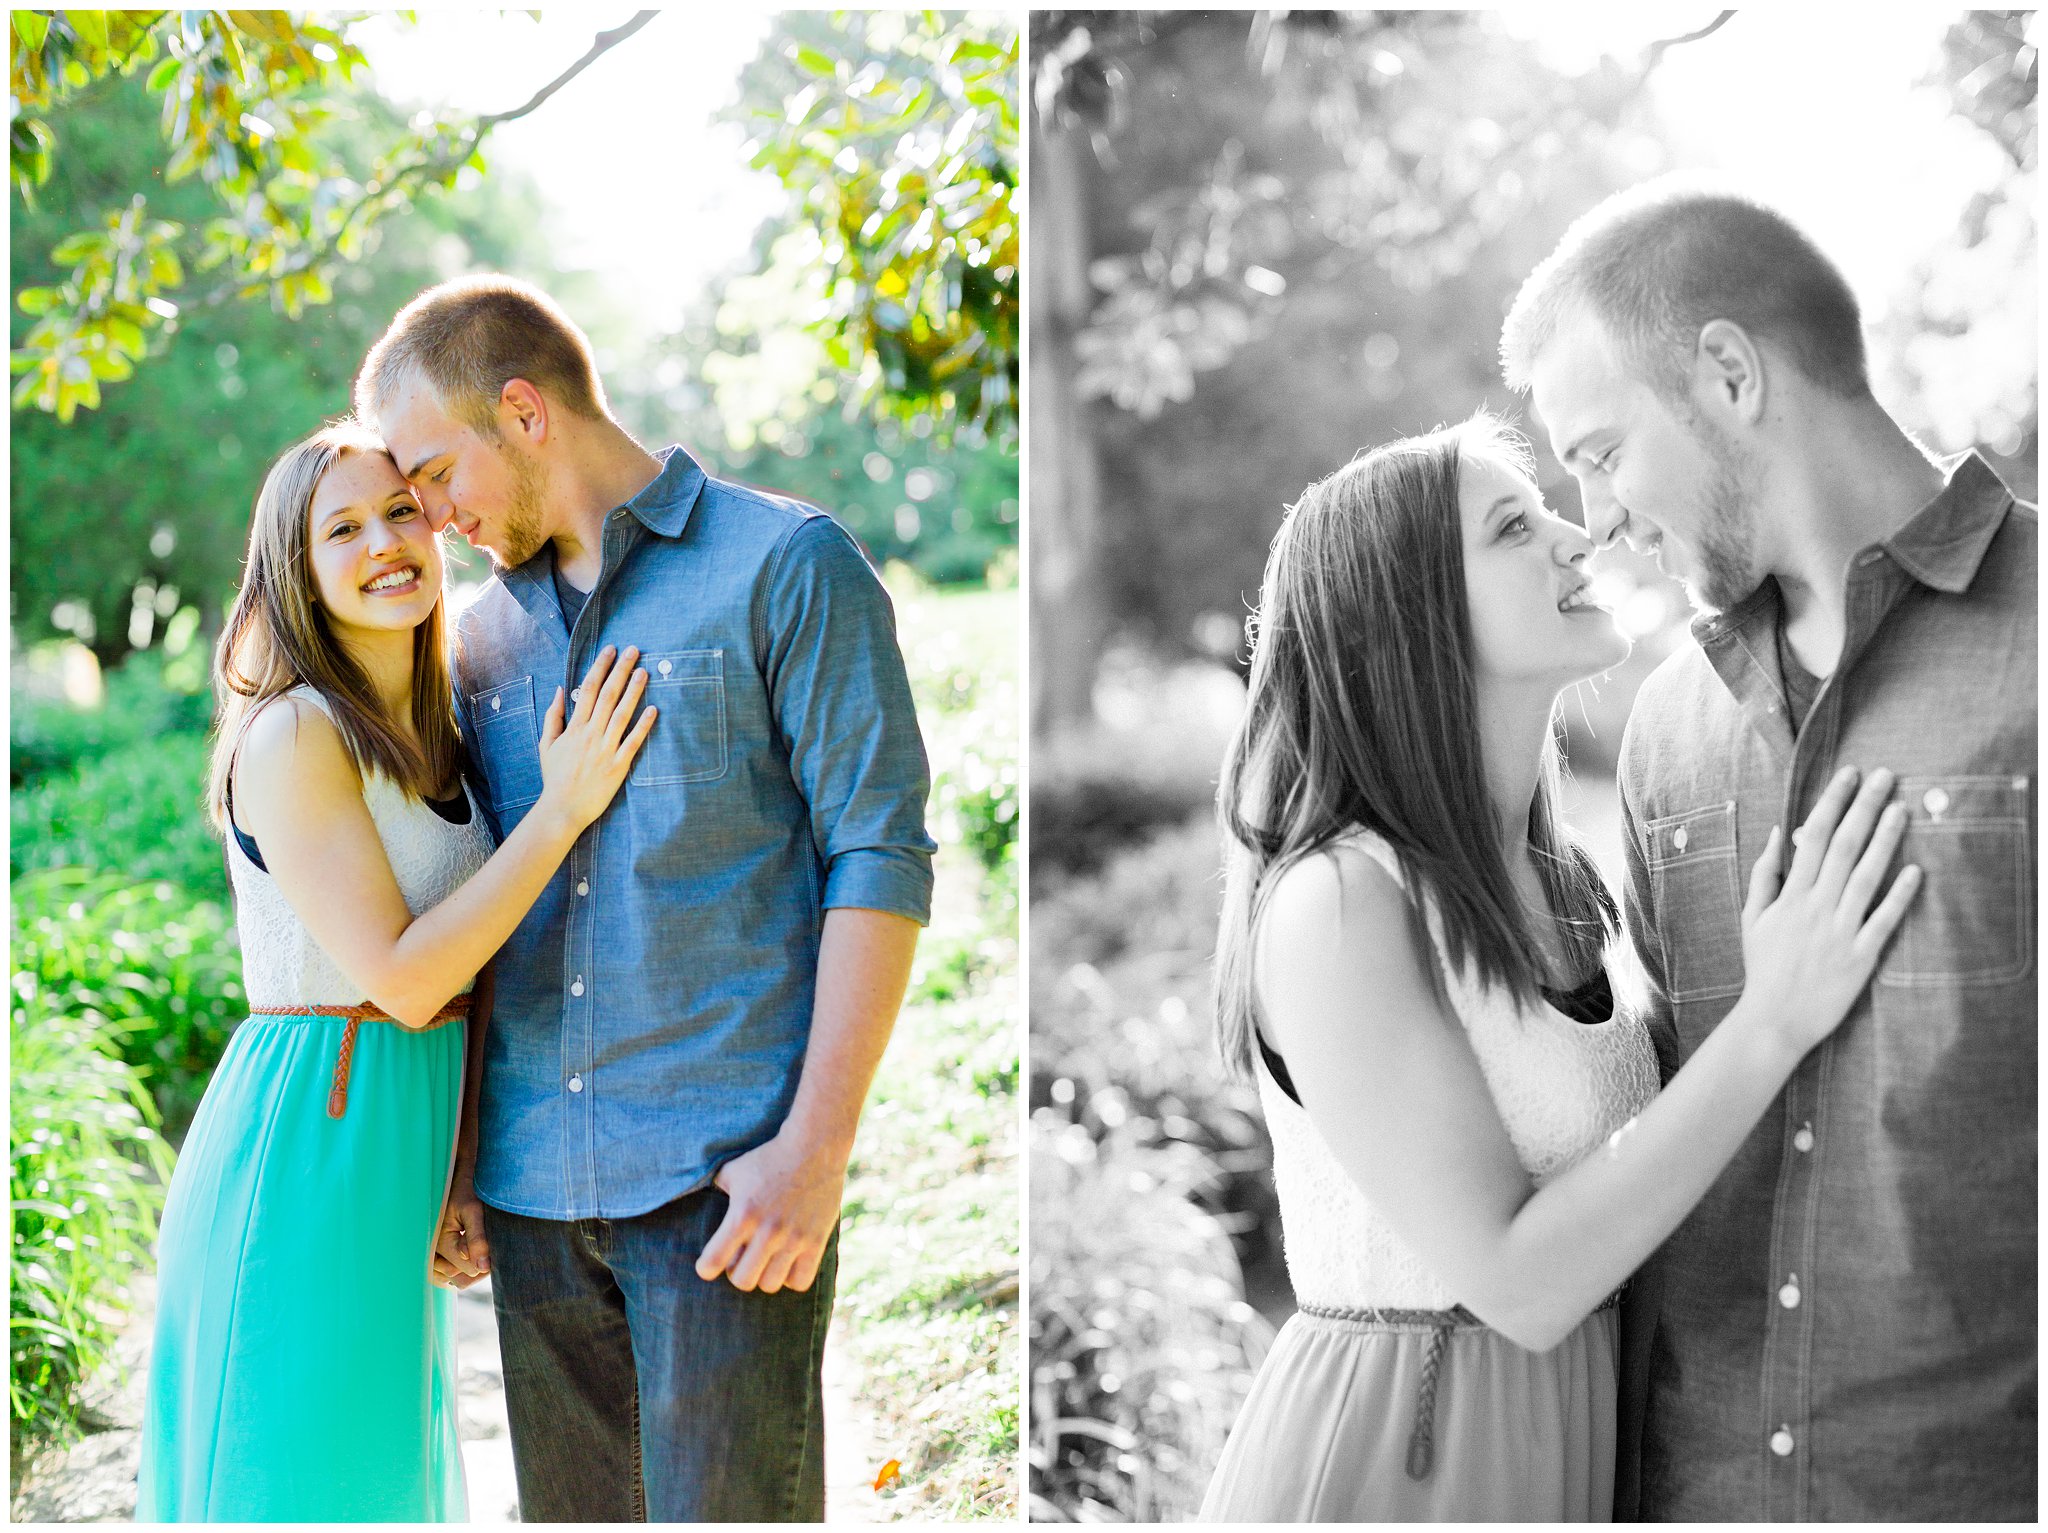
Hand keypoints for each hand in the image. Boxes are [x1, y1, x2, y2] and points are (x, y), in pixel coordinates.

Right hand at [429, 1170, 491, 1289]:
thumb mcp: (473, 1209)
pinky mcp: (435, 1256)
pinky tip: (472, 1252)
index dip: (486, 1260)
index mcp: (440, 1242)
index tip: (494, 1243)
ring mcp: (433, 1256)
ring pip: (455, 1281)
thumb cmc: (465, 1189)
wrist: (455, 1176)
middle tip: (489, 1245)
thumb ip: (477, 1238)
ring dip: (472, 1269)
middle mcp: (432, 1253)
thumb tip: (483, 1267)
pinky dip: (463, 1269)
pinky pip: (449, 1277)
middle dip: (479, 1267)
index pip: (469, 1269)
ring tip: (480, 1245)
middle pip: (461, 1280)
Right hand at [535, 645, 657, 829]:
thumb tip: (561, 689)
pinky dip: (643, 725)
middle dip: (621, 670)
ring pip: (622, 714)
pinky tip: (654, 710)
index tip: (610, 650)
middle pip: (609, 695)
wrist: (562, 809)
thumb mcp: (547, 744)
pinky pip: (633, 742)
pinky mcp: (619, 766)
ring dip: (634, 691)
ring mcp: (606, 749)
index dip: (600, 667)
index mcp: (575, 727)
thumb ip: (554, 716)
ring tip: (644, 671)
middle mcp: (591, 734)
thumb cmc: (555, 777)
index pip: (589, 689)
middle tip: (633, 650)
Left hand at [695, 1135, 845, 1293]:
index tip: (711, 1262)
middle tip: (742, 1258)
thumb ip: (714, 1189)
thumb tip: (691, 1197)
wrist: (814, 1147)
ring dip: (764, 1275)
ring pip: (770, 1285)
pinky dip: (791, 1278)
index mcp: (742, 1214)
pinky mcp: (816, 1241)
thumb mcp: (733, 1170)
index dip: (706, 1268)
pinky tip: (788, 1262)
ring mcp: (794, 1238)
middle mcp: (768, 1231)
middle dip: (737, 1272)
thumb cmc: (768, 1158)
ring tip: (766, 1260)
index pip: (712, 1262)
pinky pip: (800, 1281)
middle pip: (742, 1281)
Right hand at [1737, 765, 1921, 1057]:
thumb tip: (1779, 831)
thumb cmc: (1763, 966)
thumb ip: (1765, 873)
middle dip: (1864, 808)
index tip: (1848, 775)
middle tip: (1884, 777)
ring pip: (1866, 876)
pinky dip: (1899, 895)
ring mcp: (1839, 930)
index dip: (1832, 802)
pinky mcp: (1860, 956)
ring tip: (1901, 809)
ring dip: (1885, 840)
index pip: (1814, 836)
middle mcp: (1816, 906)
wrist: (1774, 1019)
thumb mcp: (1753, 917)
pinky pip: (1883, 920)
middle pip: (1844, 847)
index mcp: (1790, 895)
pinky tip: (1915, 870)